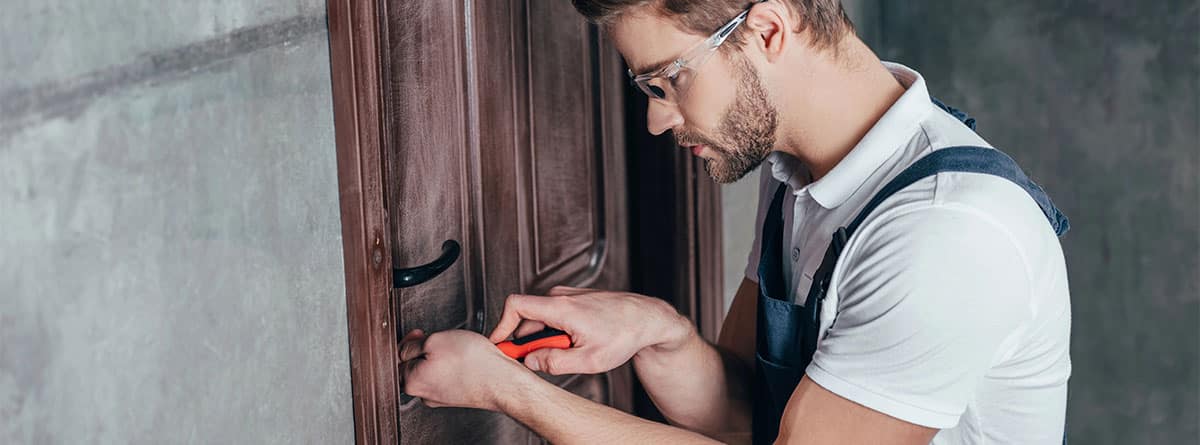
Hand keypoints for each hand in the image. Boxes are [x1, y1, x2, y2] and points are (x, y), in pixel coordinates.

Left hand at [398, 329, 532, 410]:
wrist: (503, 381)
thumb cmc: (475, 364)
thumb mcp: (436, 340)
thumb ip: (414, 344)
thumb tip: (407, 347)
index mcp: (412, 382)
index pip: (398, 359)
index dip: (407, 341)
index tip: (417, 334)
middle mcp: (425, 393)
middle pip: (414, 366)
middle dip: (424, 349)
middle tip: (437, 338)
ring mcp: (443, 396)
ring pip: (433, 371)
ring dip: (440, 356)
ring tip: (455, 346)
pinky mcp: (458, 394)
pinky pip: (449, 376)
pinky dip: (454, 365)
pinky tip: (466, 357)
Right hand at [487, 286, 693, 374]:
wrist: (647, 318)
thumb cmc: (625, 334)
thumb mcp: (589, 360)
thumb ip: (554, 362)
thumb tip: (531, 362)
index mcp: (561, 307)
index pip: (515, 306)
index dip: (501, 325)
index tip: (499, 343)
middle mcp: (562, 296)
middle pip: (527, 318)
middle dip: (529, 341)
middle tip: (543, 360)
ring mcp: (568, 295)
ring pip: (541, 318)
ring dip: (546, 337)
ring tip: (570, 351)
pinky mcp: (574, 298)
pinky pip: (553, 315)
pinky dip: (556, 331)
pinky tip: (575, 342)